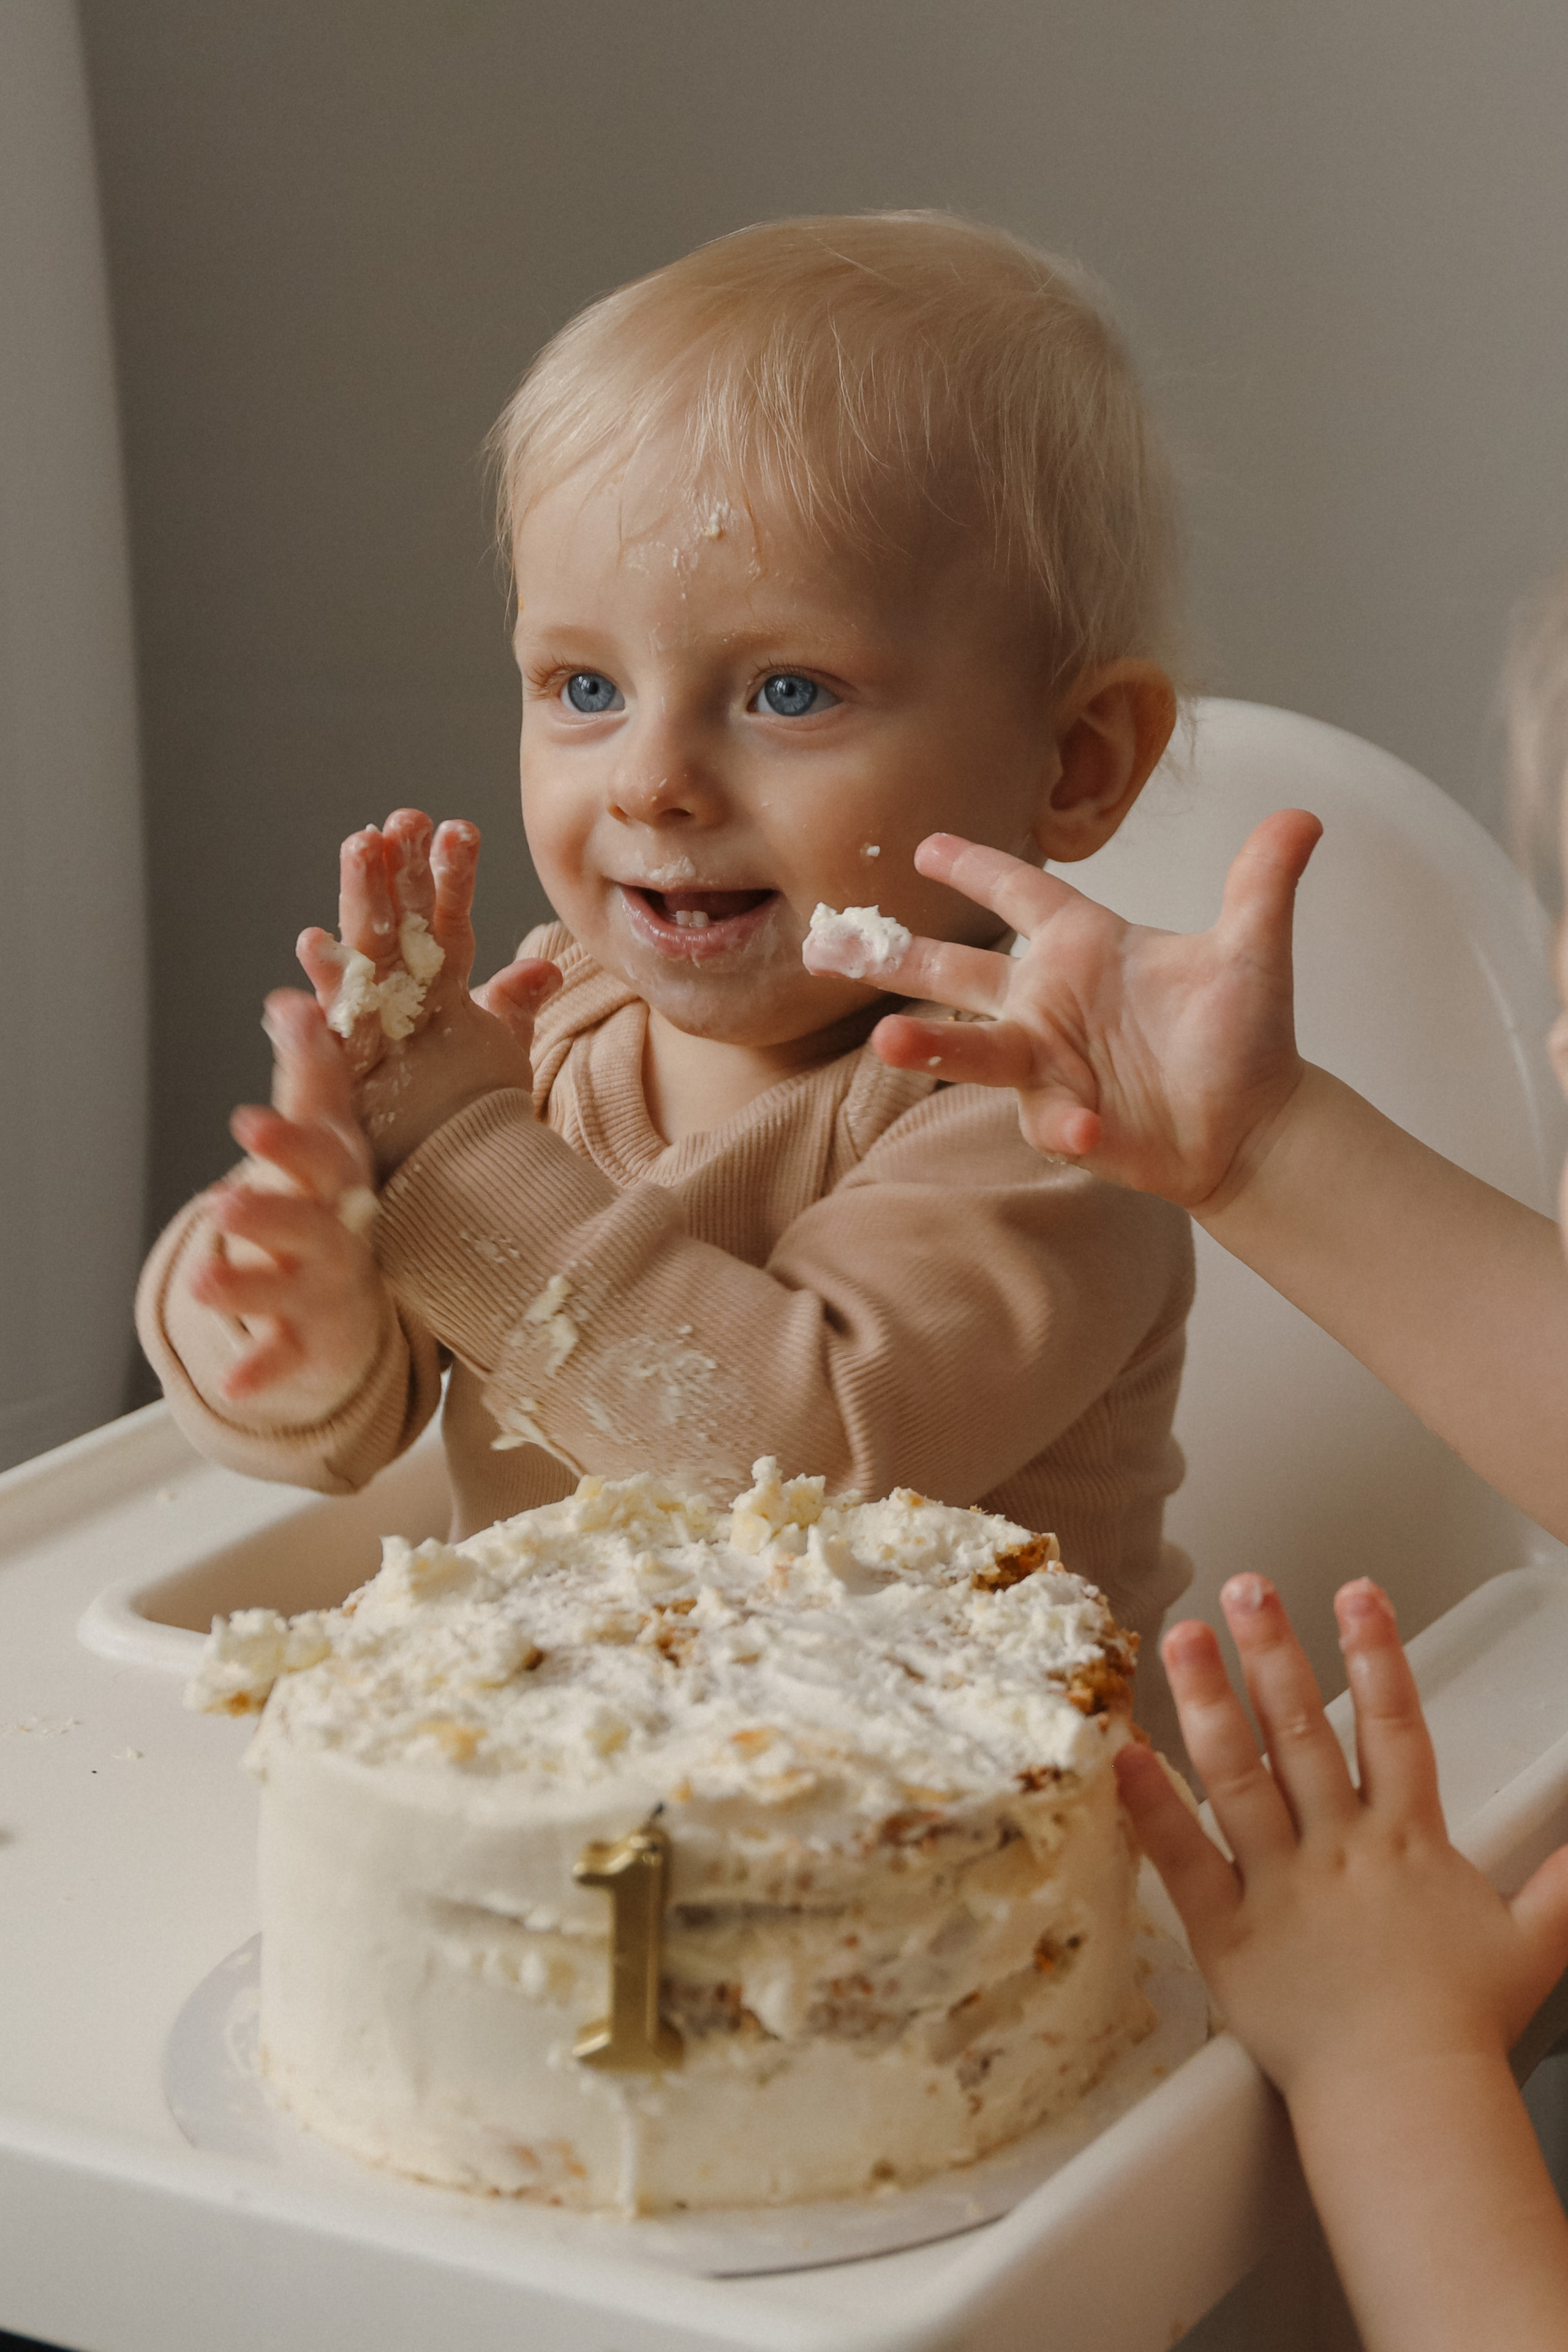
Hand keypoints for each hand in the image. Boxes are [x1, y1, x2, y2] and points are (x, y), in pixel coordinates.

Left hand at [184, 991, 383, 1411]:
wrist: (364, 1302)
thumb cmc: (339, 1203)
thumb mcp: (327, 1138)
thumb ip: (311, 1071)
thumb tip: (291, 996)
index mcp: (342, 1181)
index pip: (324, 1153)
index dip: (288, 1139)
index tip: (246, 1122)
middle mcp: (343, 1233)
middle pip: (313, 1221)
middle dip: (271, 1210)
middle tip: (224, 1199)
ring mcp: (329, 1291)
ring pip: (294, 1288)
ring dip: (251, 1286)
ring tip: (204, 1281)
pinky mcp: (311, 1344)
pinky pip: (285, 1359)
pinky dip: (262, 1372)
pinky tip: (232, 1385)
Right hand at [296, 808, 559, 1178]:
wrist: (436, 1179)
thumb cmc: (464, 1111)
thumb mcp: (496, 1050)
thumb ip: (511, 1004)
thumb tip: (545, 967)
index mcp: (435, 987)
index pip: (448, 921)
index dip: (451, 877)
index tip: (459, 828)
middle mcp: (396, 997)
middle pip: (400, 923)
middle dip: (399, 870)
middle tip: (403, 817)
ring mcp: (367, 1026)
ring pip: (363, 953)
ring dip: (361, 898)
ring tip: (362, 844)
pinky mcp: (344, 1067)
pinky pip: (332, 1023)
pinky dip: (322, 986)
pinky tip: (312, 943)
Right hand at [865, 814, 1322, 1212]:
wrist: (1253, 1126)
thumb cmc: (1244, 1035)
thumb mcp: (1254, 954)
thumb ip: (1263, 885)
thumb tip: (1303, 817)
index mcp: (1085, 946)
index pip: (1019, 892)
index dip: (974, 866)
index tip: (923, 846)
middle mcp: (1050, 1001)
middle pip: (957, 971)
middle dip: (895, 957)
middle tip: (833, 943)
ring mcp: (1048, 1063)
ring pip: (974, 1048)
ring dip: (931, 1045)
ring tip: (888, 1043)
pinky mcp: (1062, 1118)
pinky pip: (1048, 1118)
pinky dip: (1067, 1123)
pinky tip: (1092, 1130)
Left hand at [1116, 1576, 1567, 2105]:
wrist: (1407, 2099)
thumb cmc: (1460, 2026)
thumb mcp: (1530, 1943)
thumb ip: (1561, 1886)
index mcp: (1404, 1840)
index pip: (1392, 1725)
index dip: (1375, 1653)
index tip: (1356, 1593)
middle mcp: (1337, 1847)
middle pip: (1301, 1729)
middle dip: (1273, 1651)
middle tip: (1245, 1587)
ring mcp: (1278, 1885)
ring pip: (1236, 1775)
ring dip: (1205, 1700)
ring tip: (1177, 1635)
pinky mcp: (1227, 1933)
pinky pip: (1182, 1860)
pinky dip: (1150, 1806)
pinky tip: (1122, 1754)